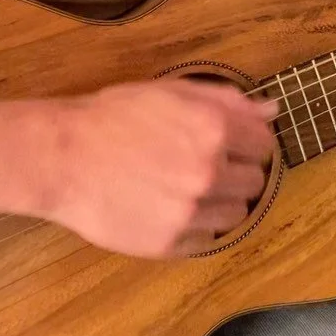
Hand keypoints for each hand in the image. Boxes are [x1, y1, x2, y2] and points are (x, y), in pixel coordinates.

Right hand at [45, 79, 277, 257]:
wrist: (64, 157)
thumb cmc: (116, 116)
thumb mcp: (173, 92)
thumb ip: (228, 100)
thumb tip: (271, 110)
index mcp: (214, 129)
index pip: (265, 146)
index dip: (249, 143)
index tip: (232, 145)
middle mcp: (208, 173)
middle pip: (255, 183)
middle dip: (236, 173)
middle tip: (206, 166)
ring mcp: (189, 212)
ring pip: (236, 215)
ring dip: (220, 203)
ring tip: (187, 188)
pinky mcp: (168, 243)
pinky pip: (206, 241)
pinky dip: (195, 227)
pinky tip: (169, 208)